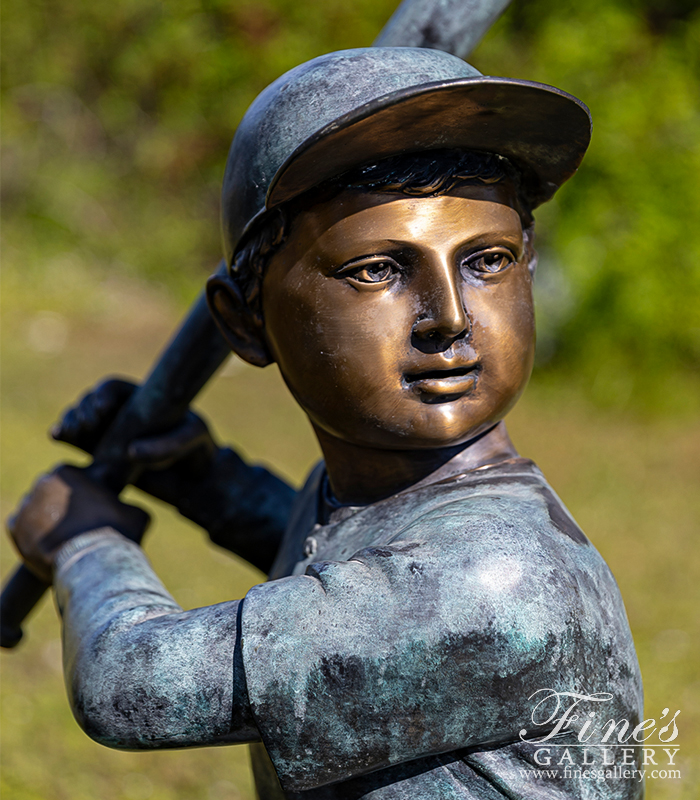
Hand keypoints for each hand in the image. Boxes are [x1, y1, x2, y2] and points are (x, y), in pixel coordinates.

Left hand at [7, 465, 149, 582]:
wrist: (92, 564)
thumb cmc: (117, 533)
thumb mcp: (136, 513)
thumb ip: (128, 505)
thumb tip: (132, 510)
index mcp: (68, 472)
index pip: (72, 474)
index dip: (84, 488)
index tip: (93, 501)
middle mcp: (43, 483)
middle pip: (51, 489)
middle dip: (62, 502)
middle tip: (79, 520)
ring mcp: (27, 506)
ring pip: (36, 507)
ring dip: (46, 516)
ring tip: (64, 535)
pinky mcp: (16, 530)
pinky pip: (21, 525)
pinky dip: (31, 532)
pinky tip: (48, 541)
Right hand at [52, 378, 217, 508]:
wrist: (196, 479)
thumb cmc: (199, 447)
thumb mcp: (194, 438)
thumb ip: (168, 445)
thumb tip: (130, 452)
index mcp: (141, 397)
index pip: (112, 387)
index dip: (103, 393)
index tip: (103, 408)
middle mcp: (120, 411)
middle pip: (89, 401)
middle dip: (83, 409)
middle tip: (88, 425)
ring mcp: (107, 431)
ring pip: (78, 418)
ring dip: (69, 421)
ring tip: (70, 432)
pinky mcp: (99, 453)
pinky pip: (75, 440)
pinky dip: (64, 435)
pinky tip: (58, 436)